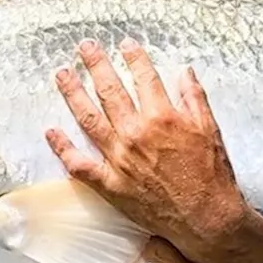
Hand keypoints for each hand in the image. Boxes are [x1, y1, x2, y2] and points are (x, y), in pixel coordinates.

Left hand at [45, 38, 262, 262]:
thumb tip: (184, 72)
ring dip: (73, 94)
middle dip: (96, 65)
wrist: (206, 218)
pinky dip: (63, 148)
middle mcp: (136, 133)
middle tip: (85, 48)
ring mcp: (119, 159)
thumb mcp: (210, 129)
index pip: (144, 77)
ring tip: (62, 75)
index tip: (125, 44)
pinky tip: (51, 131)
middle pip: (109, 91)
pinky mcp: (111, 184)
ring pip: (89, 119)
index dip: (133, 57)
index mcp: (162, 117)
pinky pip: (80, 164)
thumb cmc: (211, 175)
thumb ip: (194, 98)